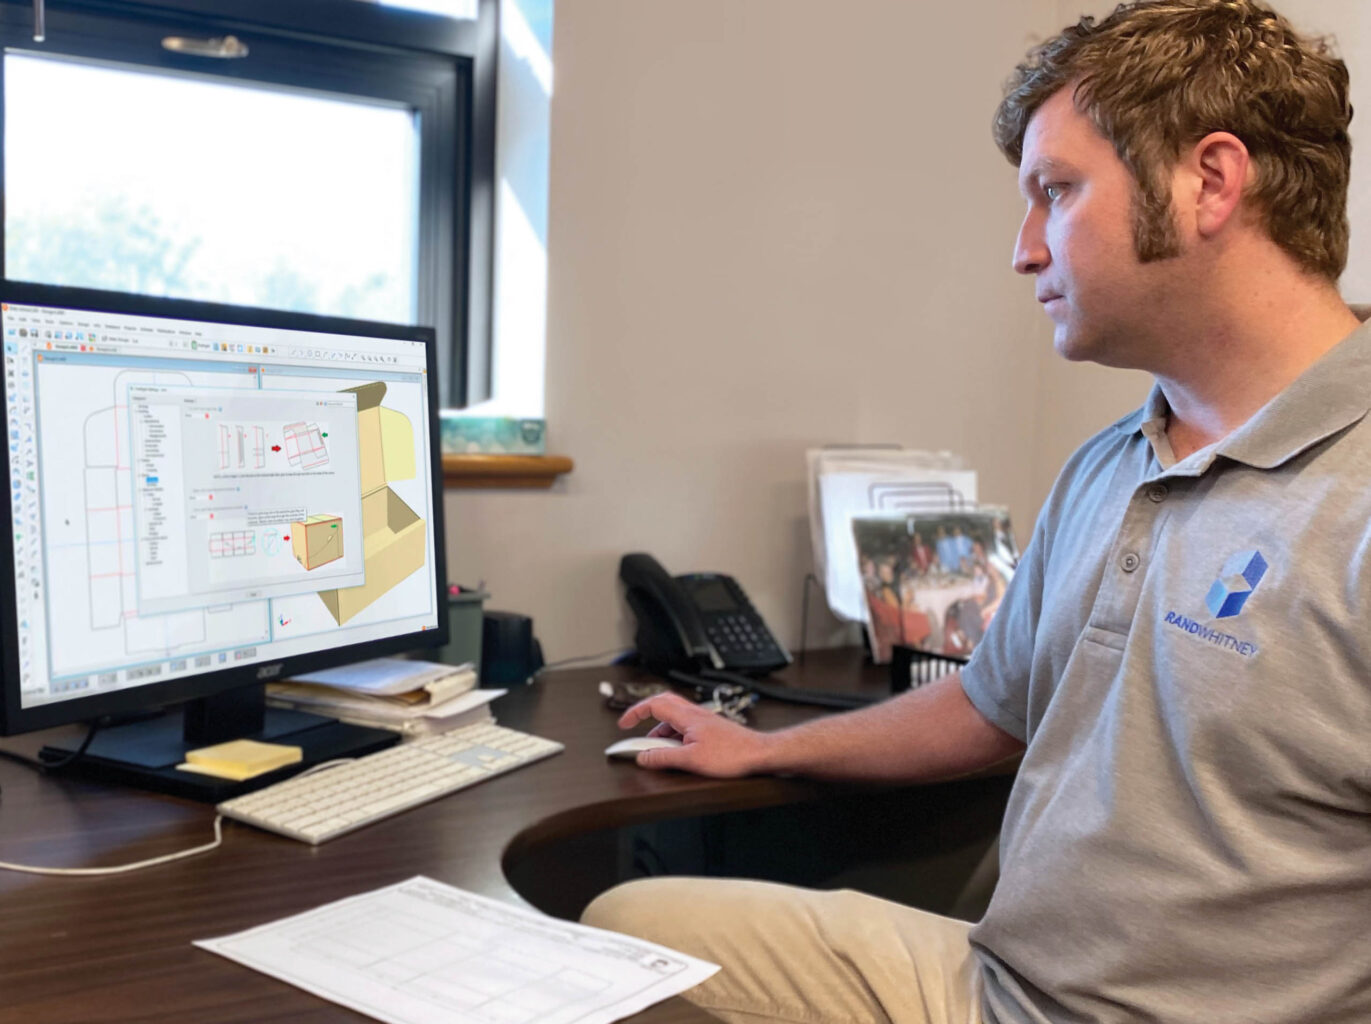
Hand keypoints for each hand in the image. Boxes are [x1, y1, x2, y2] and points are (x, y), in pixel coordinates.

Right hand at [617, 692, 772, 776]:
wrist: (758, 753)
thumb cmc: (732, 754)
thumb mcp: (691, 760)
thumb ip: (664, 758)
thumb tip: (643, 757)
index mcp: (687, 716)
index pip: (653, 705)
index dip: (635, 712)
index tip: (624, 723)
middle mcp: (694, 714)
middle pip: (662, 704)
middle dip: (644, 714)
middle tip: (633, 726)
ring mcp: (702, 720)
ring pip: (673, 717)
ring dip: (659, 730)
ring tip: (654, 749)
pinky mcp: (709, 729)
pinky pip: (684, 727)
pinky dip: (673, 736)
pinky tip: (675, 751)